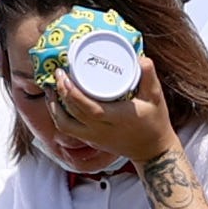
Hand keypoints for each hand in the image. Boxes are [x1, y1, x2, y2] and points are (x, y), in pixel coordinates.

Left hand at [50, 58, 179, 163]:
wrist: (152, 151)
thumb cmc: (155, 121)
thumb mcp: (156, 98)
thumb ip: (149, 77)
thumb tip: (141, 57)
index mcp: (117, 118)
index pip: (90, 108)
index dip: (73, 93)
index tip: (65, 75)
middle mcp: (102, 130)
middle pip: (73, 113)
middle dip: (61, 92)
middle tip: (58, 72)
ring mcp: (94, 138)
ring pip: (64, 125)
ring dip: (54, 107)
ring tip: (51, 87)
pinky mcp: (90, 141)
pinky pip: (67, 129)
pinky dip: (58, 116)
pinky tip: (56, 102)